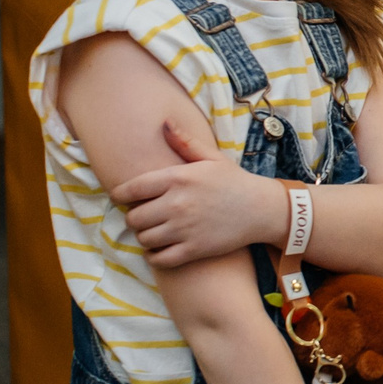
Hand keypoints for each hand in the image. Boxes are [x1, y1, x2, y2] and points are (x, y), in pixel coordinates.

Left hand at [113, 121, 286, 266]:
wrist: (262, 209)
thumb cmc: (234, 181)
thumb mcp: (211, 158)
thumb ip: (184, 142)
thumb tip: (164, 124)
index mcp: (178, 178)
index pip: (131, 189)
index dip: (120, 195)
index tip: (123, 198)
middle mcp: (177, 204)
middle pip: (134, 218)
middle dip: (135, 217)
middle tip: (144, 215)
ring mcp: (184, 229)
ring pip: (144, 239)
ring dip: (145, 236)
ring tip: (153, 231)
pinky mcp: (193, 250)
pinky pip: (159, 259)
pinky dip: (154, 256)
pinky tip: (159, 249)